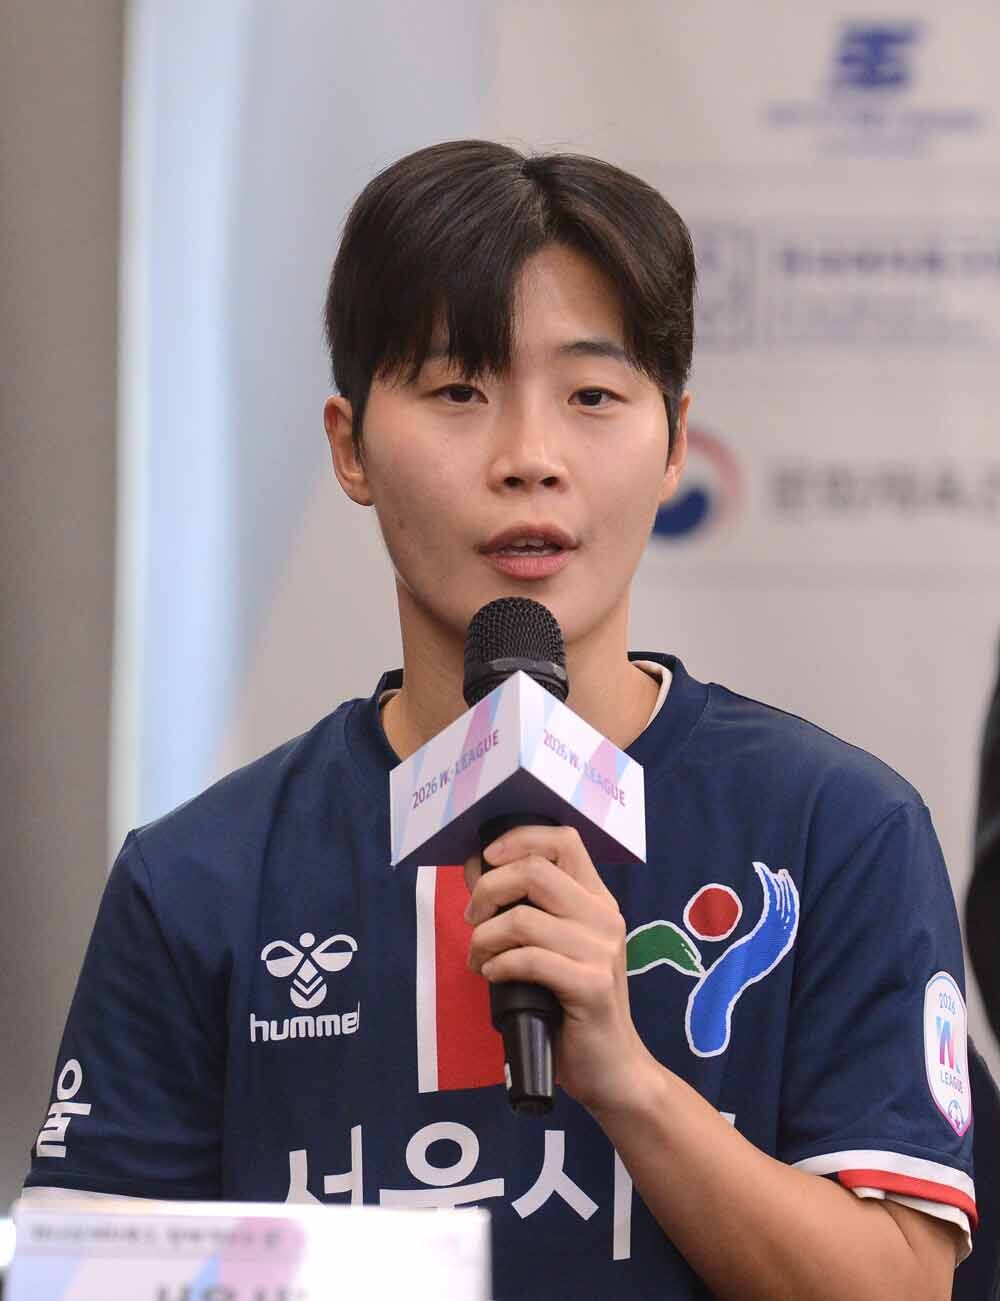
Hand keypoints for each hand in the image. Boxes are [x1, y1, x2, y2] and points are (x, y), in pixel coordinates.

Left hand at [464, 825, 654, 1113]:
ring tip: (479, 959)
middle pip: (534, 871)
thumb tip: (480, 868)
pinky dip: (498, 965)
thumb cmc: (573, 1006)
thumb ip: (522, 906)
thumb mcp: (552, 947)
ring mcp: (600, 950)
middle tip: (473, 921)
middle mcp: (604, 917)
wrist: (611, 1067)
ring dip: (484, 938)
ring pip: (522, 918)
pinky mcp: (591, 985)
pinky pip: (528, 959)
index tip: (487, 860)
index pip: (563, 840)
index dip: (518, 839)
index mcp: (597, 900)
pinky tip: (494, 976)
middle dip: (487, 892)